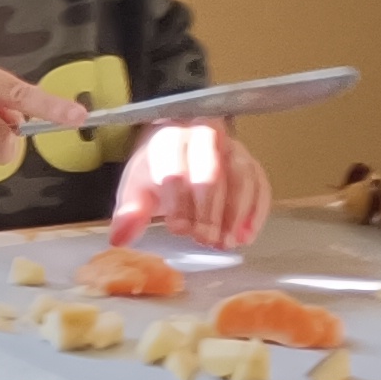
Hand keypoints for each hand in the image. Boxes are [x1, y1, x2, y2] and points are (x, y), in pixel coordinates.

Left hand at [110, 121, 269, 248]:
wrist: (177, 152)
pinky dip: (256, 211)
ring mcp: (232, 147)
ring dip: (236, 213)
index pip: (176, 168)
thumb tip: (119, 239)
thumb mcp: (136, 189)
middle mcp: (204, 137)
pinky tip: (246, 235)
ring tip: (226, 242)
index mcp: (169, 139)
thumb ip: (130, 212)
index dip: (178, 201)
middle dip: (209, 210)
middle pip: (211, 171)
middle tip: (204, 240)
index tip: (178, 229)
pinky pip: (260, 183)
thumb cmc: (155, 173)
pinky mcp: (251, 162)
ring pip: (241, 176)